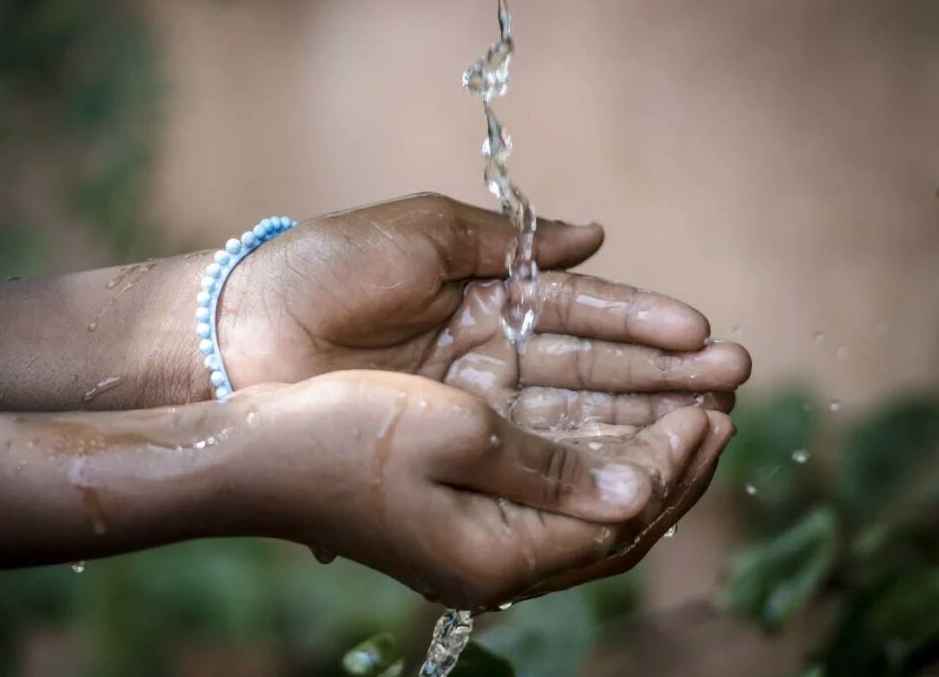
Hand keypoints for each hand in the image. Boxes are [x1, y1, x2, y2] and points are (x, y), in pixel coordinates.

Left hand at [217, 193, 749, 422]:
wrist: (244, 331)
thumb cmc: (328, 269)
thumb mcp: (423, 233)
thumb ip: (510, 240)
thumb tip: (597, 233)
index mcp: (486, 293)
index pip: (581, 312)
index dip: (642, 323)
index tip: (703, 334)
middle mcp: (489, 352)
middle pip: (591, 368)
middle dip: (661, 374)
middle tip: (732, 381)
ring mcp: (473, 404)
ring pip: (571, 415)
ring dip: (639, 419)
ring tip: (708, 422)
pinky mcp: (450, 446)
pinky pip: (527, 453)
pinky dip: (581, 457)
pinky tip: (635, 463)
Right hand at [223, 370, 735, 610]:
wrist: (253, 455)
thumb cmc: (342, 436)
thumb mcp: (455, 434)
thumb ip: (551, 466)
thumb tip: (635, 489)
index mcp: (497, 556)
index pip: (619, 519)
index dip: (672, 463)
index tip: (710, 408)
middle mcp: (493, 563)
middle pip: (613, 526)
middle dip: (672, 467)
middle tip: (718, 409)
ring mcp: (475, 543)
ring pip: (585, 511)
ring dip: (636, 460)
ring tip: (684, 413)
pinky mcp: (458, 517)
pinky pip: (549, 498)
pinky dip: (589, 462)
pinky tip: (609, 427)